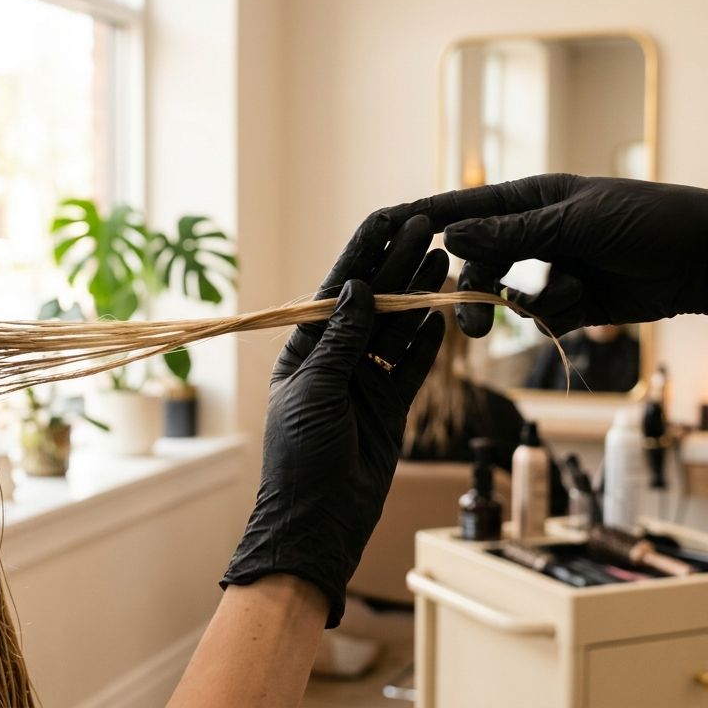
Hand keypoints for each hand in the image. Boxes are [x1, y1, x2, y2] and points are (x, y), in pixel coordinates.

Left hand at [221, 215, 448, 626]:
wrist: (320, 520)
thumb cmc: (301, 455)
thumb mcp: (315, 389)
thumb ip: (341, 340)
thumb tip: (356, 287)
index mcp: (305, 350)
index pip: (335, 293)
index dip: (360, 257)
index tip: (385, 222)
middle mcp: (335, 359)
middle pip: (370, 304)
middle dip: (395, 268)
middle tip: (424, 231)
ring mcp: (364, 381)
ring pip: (395, 330)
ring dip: (416, 298)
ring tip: (440, 261)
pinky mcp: (389, 405)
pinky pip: (411, 366)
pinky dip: (426, 343)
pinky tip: (440, 315)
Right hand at [384, 174, 707, 336]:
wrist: (706, 259)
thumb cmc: (646, 221)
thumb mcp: (574, 223)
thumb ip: (511, 233)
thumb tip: (450, 235)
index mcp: (530, 199)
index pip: (464, 208)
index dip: (423, 218)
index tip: (383, 227)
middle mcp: (533, 232)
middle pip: (476, 262)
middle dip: (471, 291)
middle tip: (472, 324)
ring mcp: (551, 266)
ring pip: (502, 293)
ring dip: (511, 308)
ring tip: (525, 317)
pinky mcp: (570, 300)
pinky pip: (539, 313)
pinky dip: (553, 314)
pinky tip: (581, 306)